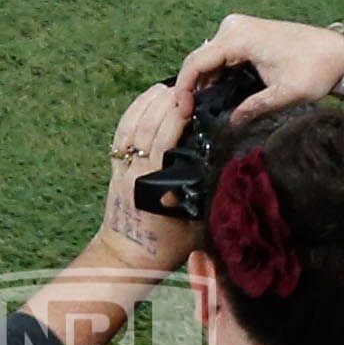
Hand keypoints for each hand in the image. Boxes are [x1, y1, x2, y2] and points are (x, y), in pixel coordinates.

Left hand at [96, 82, 198, 275]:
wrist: (127, 256)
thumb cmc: (165, 247)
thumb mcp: (193, 227)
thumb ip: (204, 200)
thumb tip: (228, 176)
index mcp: (150, 186)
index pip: (160, 144)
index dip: (171, 121)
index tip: (186, 101)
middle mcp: (133, 172)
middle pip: (144, 130)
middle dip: (162, 106)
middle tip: (182, 88)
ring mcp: (121, 168)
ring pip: (130, 128)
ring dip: (146, 105)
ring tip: (165, 88)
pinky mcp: (115, 167)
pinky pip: (120, 135)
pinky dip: (131, 115)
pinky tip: (144, 103)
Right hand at [177, 13, 343, 120]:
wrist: (336, 50)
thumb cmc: (315, 69)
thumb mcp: (287, 94)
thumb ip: (255, 107)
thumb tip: (230, 123)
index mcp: (238, 38)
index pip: (197, 61)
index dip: (184, 87)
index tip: (183, 110)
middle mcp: (232, 27)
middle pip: (200, 58)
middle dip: (191, 85)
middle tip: (188, 113)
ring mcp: (237, 27)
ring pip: (209, 56)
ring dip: (204, 80)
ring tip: (199, 106)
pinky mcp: (243, 32)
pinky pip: (220, 53)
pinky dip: (216, 72)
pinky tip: (216, 92)